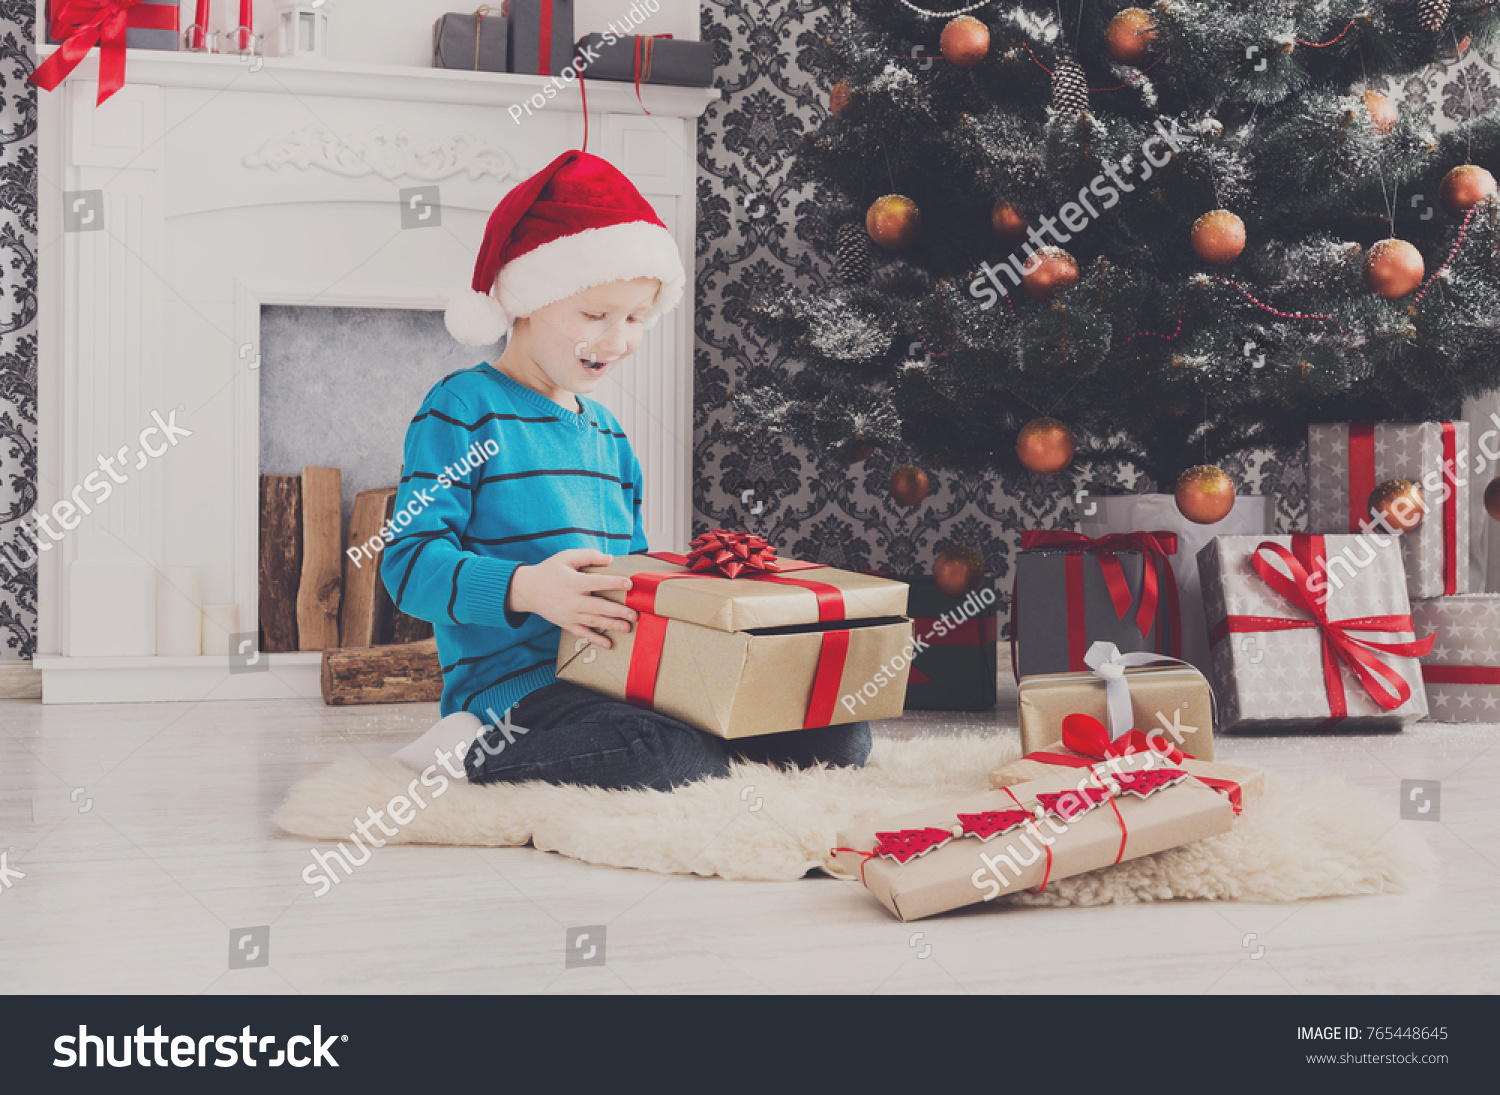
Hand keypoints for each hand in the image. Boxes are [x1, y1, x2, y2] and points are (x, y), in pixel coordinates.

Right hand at [507, 549, 635, 649]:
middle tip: (634, 614)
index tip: (630, 585)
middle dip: (618, 611)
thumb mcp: (566, 557)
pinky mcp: (566, 623)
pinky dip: (595, 639)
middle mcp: (572, 600)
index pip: (598, 582)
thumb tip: (610, 559)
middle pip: (599, 606)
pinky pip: (582, 633)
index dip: (614, 583)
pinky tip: (608, 644)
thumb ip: (588, 556)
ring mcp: (569, 614)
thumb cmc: (549, 570)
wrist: (527, 590)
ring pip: (594, 621)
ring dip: (611, 625)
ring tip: (628, 628)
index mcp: (574, 582)